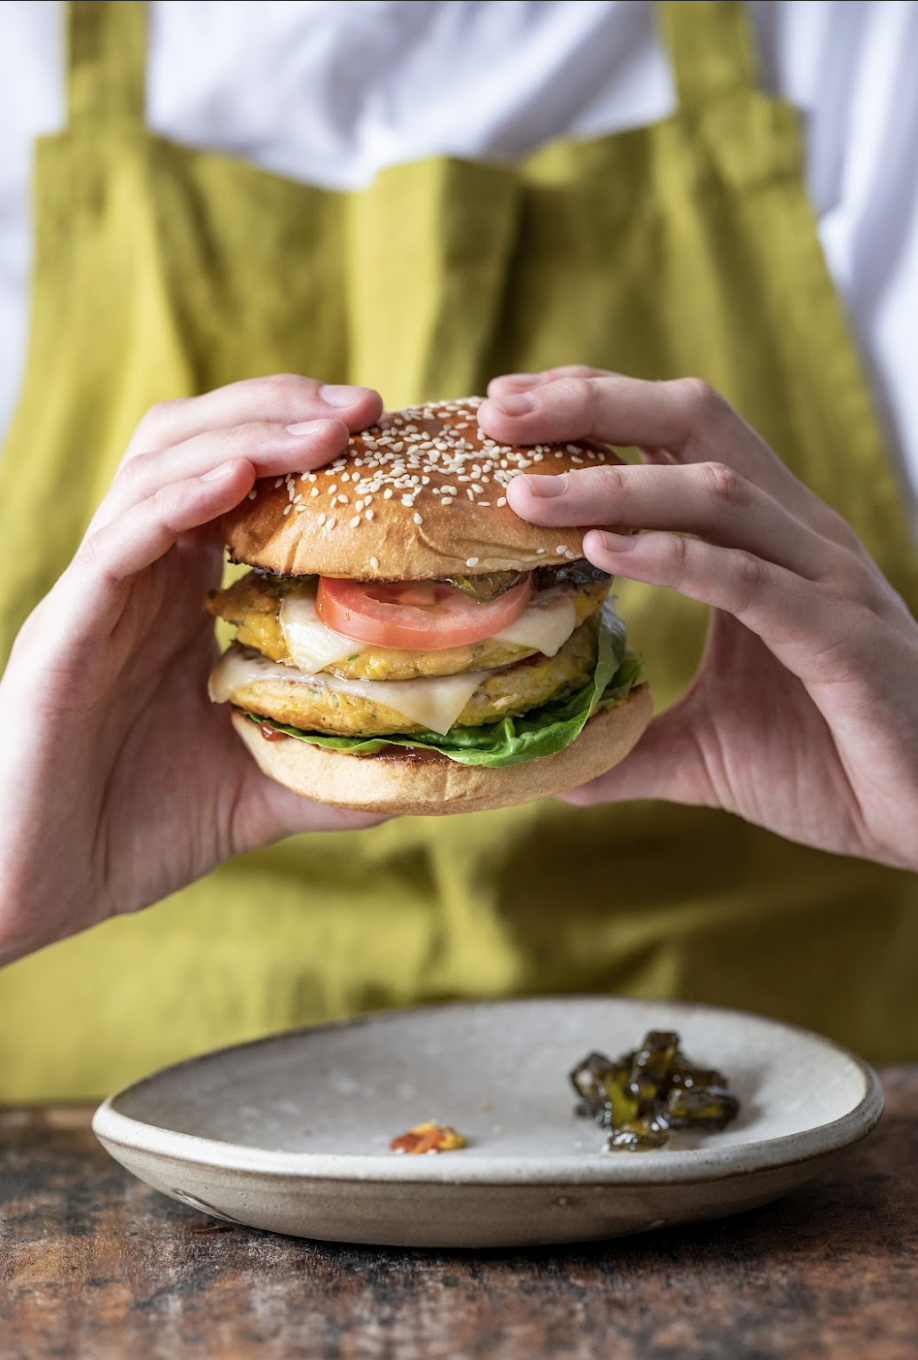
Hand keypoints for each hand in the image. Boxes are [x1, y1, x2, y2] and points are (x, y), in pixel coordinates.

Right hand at [0, 376, 384, 965]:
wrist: (33, 890)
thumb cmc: (131, 833)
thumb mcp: (254, 791)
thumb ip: (325, 768)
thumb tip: (419, 772)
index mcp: (178, 599)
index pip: (238, 484)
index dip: (303, 446)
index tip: (384, 434)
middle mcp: (139, 579)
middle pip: (199, 445)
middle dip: (281, 411)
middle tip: (365, 406)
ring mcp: (100, 594)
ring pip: (160, 467)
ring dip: (246, 434)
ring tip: (326, 426)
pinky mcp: (66, 625)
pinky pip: (120, 538)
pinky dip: (180, 497)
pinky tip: (238, 478)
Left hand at [481, 367, 917, 869]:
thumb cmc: (834, 764)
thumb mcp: (709, 749)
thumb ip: (634, 742)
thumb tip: (558, 767)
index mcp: (765, 542)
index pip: (675, 436)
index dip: (593, 408)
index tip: (506, 408)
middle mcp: (796, 538)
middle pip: (694, 424)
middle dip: (592, 405)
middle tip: (497, 410)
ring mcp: (823, 580)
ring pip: (717, 492)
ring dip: (614, 483)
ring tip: (523, 493)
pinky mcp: (840, 637)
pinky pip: (750, 579)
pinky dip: (676, 556)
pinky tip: (605, 548)